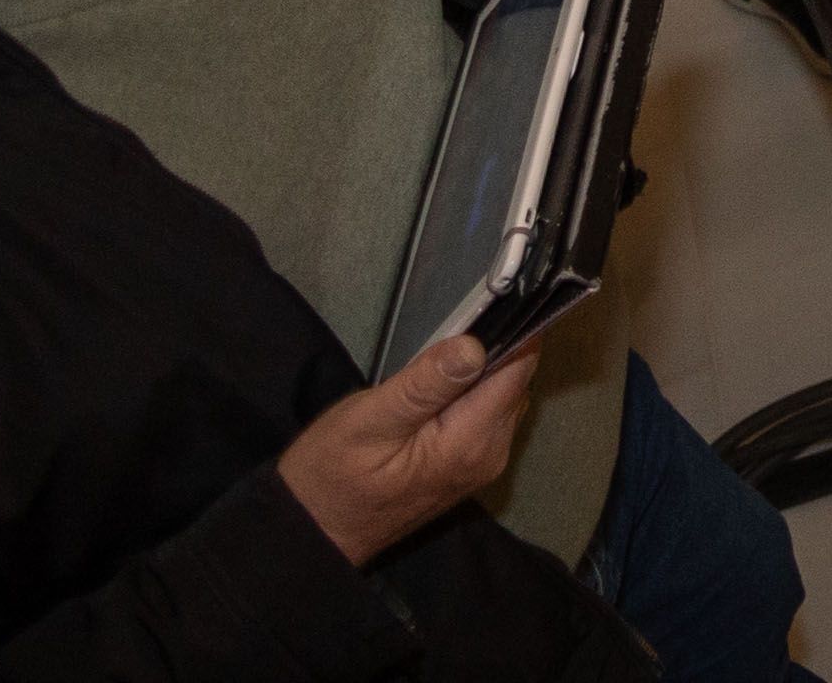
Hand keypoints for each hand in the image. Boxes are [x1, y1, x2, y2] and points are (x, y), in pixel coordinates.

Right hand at [278, 334, 538, 568]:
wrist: (313, 534)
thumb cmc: (331, 477)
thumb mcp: (368, 422)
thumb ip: (424, 386)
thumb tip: (474, 346)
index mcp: (470, 442)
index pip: (518, 371)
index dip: (513, 330)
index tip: (496, 298)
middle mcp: (489, 454)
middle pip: (515, 382)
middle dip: (497, 346)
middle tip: (457, 321)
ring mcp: (480, 464)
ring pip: (503, 396)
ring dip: (485, 368)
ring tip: (444, 349)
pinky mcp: (467, 466)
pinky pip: (487, 414)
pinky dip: (475, 391)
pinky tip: (442, 383)